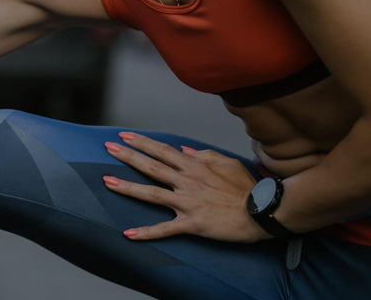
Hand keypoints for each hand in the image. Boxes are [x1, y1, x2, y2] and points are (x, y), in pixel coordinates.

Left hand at [102, 131, 272, 242]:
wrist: (263, 212)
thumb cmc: (247, 188)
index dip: (142, 142)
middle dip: (127, 156)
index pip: (162, 151)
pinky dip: (146, 232)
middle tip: (107, 148)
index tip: (124, 136)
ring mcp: (188, 203)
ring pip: (151, 194)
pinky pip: (165, 229)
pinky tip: (128, 234)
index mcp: (195, 166)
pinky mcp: (192, 223)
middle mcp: (187, 181)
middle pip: (151, 166)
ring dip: (127, 188)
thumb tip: (185, 151)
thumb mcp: (227, 163)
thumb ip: (204, 155)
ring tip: (107, 182)